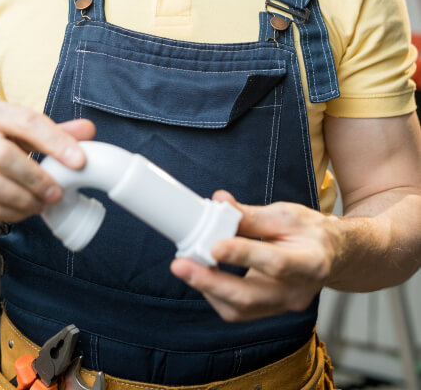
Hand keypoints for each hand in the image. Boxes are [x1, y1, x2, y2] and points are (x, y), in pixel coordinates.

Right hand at [0, 96, 94, 222]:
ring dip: (24, 199)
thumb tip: (88, 130)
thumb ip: (52, 130)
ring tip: (42, 203)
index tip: (78, 160)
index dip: (55, 141)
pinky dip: (8, 212)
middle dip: (37, 178)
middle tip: (57, 192)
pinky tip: (23, 211)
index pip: (25, 121)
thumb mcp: (15, 127)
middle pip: (4, 157)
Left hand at [171, 190, 337, 321]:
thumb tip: (219, 202)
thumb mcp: (286, 214)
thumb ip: (251, 215)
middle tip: (180, 265)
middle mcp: (298, 292)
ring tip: (184, 267)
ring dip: (208, 289)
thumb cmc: (310, 231)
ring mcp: (283, 307)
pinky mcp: (269, 311)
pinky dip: (216, 293)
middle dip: (211, 282)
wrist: (332, 256)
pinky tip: (201, 274)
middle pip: (250, 297)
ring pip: (240, 309)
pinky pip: (238, 311)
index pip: (275, 263)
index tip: (214, 245)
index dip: (243, 255)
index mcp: (311, 262)